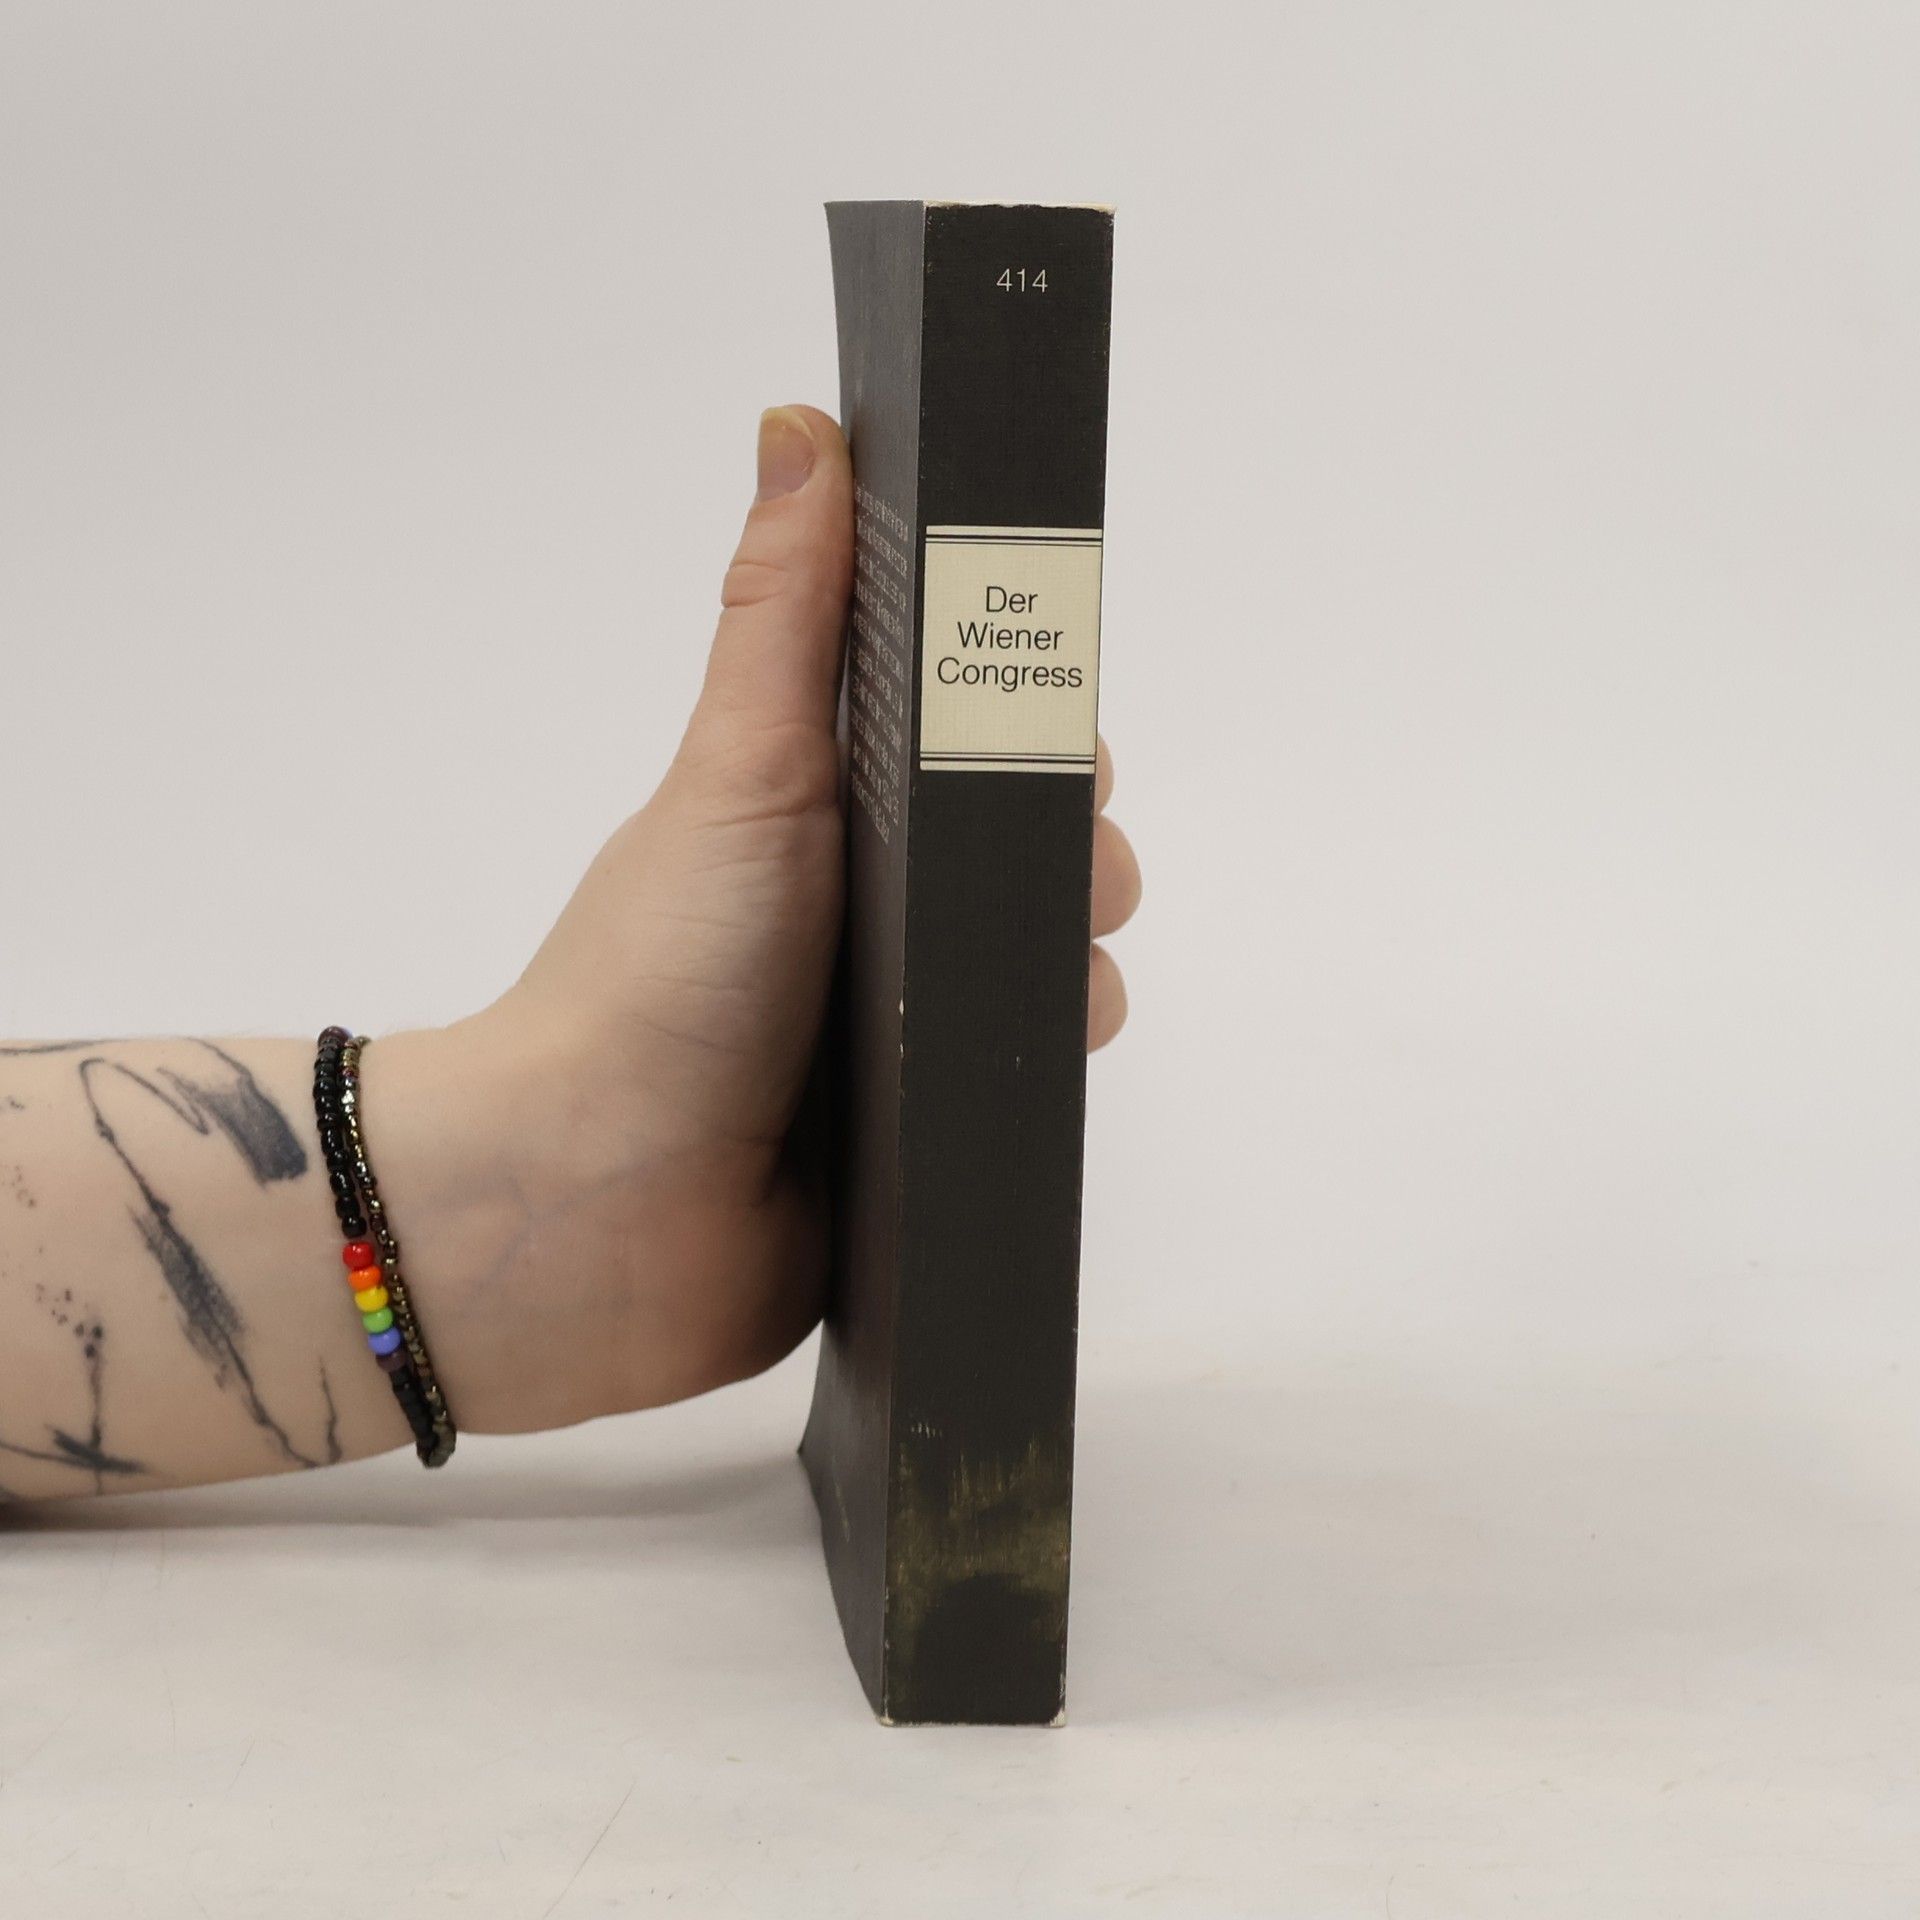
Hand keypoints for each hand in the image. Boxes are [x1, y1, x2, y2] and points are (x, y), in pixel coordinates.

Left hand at [406, 408, 1140, 1434]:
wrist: (599, 1209)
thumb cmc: (656, 979)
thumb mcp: (744, 770)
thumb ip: (788, 610)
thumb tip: (803, 428)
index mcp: (833, 817)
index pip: (980, 743)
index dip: (1044, 733)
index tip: (1064, 741)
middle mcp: (871, 917)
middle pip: (1039, 860)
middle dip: (1081, 858)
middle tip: (1062, 880)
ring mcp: (899, 1028)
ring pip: (1052, 976)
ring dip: (1078, 971)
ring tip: (1036, 990)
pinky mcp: (924, 1129)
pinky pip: (1029, 1087)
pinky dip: (1047, 1072)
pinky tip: (1027, 1071)